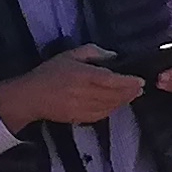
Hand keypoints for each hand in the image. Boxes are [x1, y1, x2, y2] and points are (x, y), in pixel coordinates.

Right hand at [0, 48, 148, 129]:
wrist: (31, 97)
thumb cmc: (49, 73)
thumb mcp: (68, 55)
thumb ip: (92, 52)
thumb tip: (113, 55)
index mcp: (81, 76)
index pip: (111, 80)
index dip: (128, 81)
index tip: (140, 80)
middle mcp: (84, 93)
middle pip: (115, 95)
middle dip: (131, 91)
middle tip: (140, 87)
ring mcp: (83, 108)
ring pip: (112, 106)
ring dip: (124, 100)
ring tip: (132, 94)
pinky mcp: (82, 118)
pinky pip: (104, 114)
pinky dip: (113, 108)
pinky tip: (117, 103)